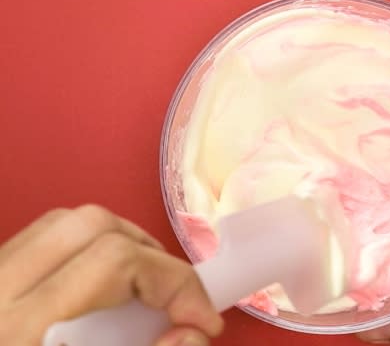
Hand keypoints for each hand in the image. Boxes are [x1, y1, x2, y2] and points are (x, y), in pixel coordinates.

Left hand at [0, 205, 222, 345]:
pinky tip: (104, 287)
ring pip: (68, 224)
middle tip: (177, 302)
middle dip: (153, 259)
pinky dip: (89, 250)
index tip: (203, 319)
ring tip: (147, 287)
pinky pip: (44, 239)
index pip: (114, 263)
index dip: (176, 283)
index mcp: (19, 329)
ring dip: (122, 246)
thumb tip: (193, 333)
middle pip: (93, 228)